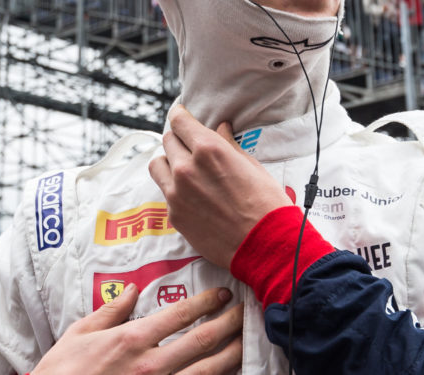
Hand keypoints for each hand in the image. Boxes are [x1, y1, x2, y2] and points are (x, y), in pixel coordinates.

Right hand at [32, 285, 242, 374]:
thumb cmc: (61, 373)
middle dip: (229, 323)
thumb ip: (109, 311)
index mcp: (132, 340)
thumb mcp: (78, 336)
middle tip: (246, 312)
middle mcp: (151, 365)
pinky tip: (229, 373)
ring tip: (246, 342)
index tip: (222, 295)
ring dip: (232, 354)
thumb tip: (129, 289)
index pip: (180, 314)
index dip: (207, 302)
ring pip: (208, 371)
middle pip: (203, 340)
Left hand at [148, 105, 291, 269]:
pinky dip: (174, 189)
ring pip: (157, 164)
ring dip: (168, 162)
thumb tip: (221, 129)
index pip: (180, 121)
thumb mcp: (253, 167)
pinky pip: (165, 192)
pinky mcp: (174, 215)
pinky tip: (192, 196)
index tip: (181, 115)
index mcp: (209, 149)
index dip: (180, 115)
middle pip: (168, 140)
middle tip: (190, 145)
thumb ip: (229, 145)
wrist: (264, 245)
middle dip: (179, 139)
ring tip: (184, 169)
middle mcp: (187, 168)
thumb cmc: (266, 205)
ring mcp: (176, 193)